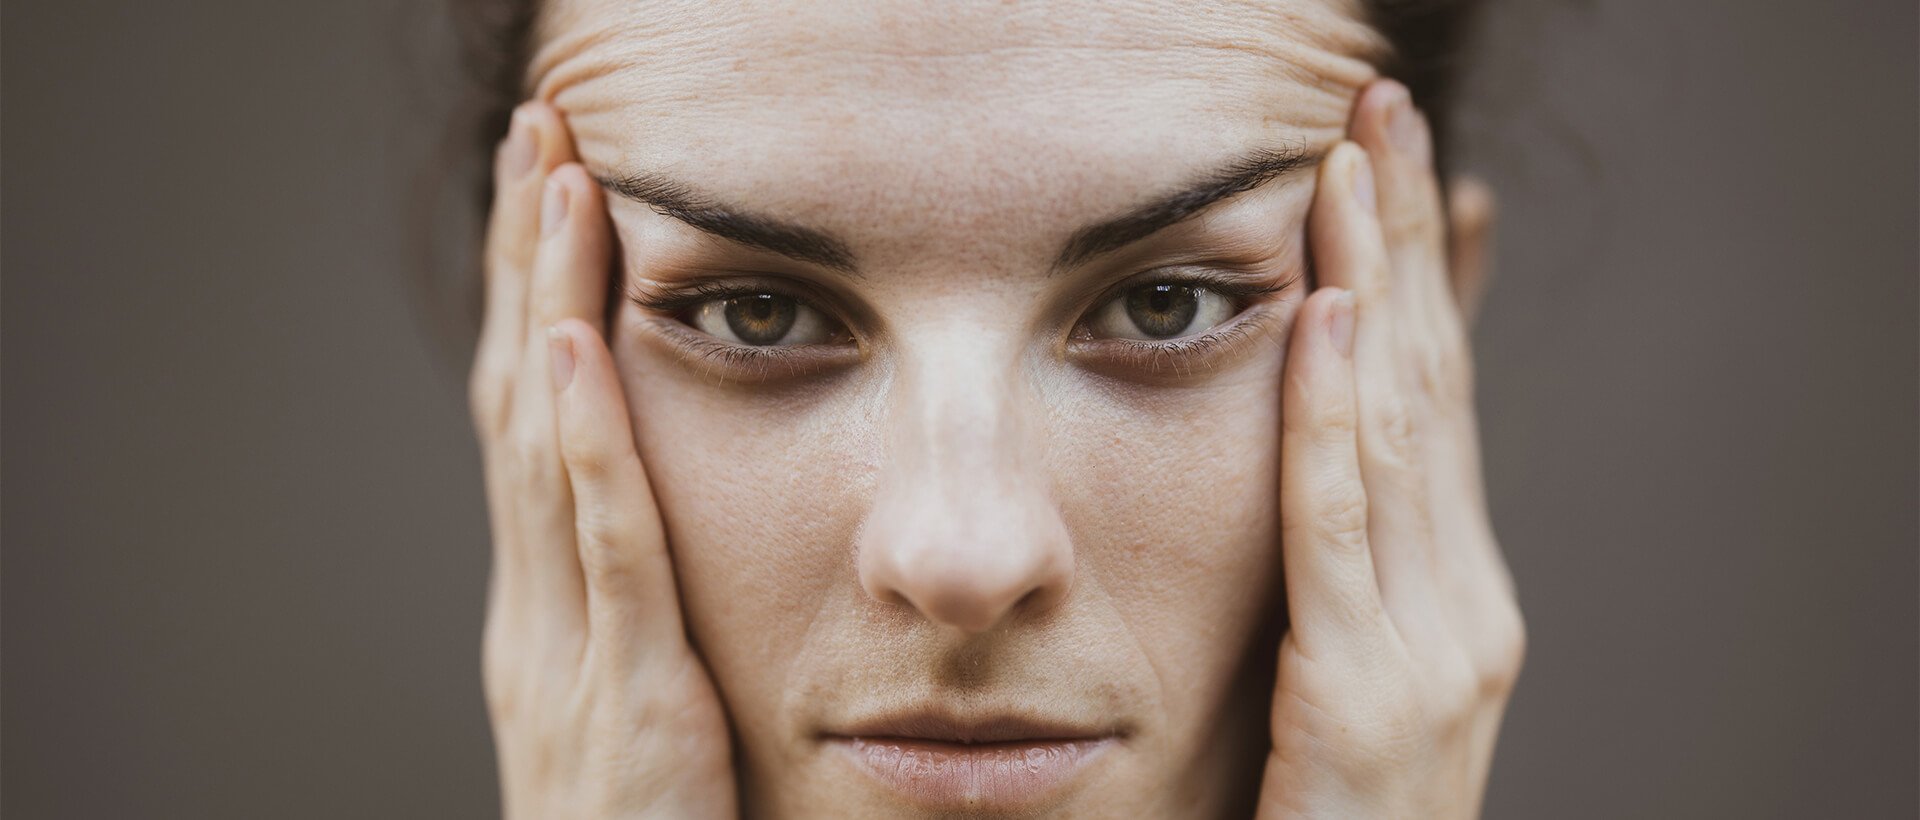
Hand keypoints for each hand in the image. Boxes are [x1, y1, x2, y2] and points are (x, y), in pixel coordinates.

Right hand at [470, 102, 737, 819]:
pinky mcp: (629, 692)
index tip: (553, 192)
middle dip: (530, 261)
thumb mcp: (634, 702)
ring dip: (551, 305)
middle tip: (541, 135)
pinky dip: (584, 441)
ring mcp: (570, 644)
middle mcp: (537, 605)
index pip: (532, 417)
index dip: (537, 297)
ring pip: (549, 444)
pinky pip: (608, 548)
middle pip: (522, 397)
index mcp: (545, 604)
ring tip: (559, 185)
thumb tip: (664, 517)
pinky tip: (576, 348)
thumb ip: (640, 613)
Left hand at [1256, 80, 1523, 818]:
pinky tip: (1324, 322)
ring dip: (1371, 284)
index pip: (1435, 398)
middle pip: (1429, 383)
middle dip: (1400, 239)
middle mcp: (1463, 607)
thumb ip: (1331, 575)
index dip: (1415, 270)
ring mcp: (1433, 652)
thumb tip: (1298, 471)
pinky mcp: (1367, 698)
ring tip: (1350, 163)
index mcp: (1453, 595)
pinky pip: (1338, 531)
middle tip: (1375, 105)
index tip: (1388, 159)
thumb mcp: (1334, 679)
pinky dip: (1334, 417)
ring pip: (1397, 429)